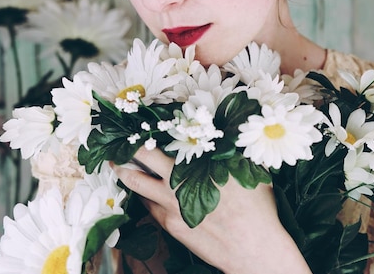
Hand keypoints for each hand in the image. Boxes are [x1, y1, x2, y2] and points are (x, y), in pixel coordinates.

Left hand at [113, 147, 311, 273]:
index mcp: (197, 162)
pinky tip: (144, 193)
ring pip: (137, 183)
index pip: (166, 139)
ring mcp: (171, 204)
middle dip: (126, 148)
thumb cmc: (257, 208)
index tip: (140, 125)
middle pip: (142, 157)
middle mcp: (179, 180)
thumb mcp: (248, 170)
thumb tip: (226, 137)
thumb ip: (230, 153)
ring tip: (116, 165)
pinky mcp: (171, 225)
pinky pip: (149, 206)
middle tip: (117, 143)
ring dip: (124, 172)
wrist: (253, 248)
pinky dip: (144, 197)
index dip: (150, 131)